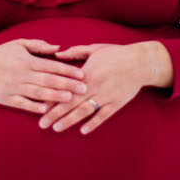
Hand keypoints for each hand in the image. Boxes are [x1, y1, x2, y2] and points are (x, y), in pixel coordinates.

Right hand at [0, 38, 87, 113]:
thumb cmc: (2, 54)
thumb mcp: (19, 44)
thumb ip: (39, 46)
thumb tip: (59, 48)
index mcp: (27, 61)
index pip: (51, 66)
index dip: (67, 71)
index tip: (82, 75)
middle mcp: (21, 74)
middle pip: (48, 80)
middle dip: (67, 84)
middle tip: (84, 89)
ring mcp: (13, 87)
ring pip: (37, 93)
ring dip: (54, 96)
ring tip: (69, 99)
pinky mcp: (6, 98)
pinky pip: (21, 104)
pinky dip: (33, 106)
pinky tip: (46, 110)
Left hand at [39, 42, 172, 134]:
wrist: (141, 62)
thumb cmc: (117, 54)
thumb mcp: (95, 49)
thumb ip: (75, 52)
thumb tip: (58, 54)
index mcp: (87, 73)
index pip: (65, 88)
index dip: (51, 98)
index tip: (38, 107)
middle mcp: (94, 86)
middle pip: (71, 103)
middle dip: (55, 114)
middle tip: (42, 124)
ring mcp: (106, 96)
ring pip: (85, 111)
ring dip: (70, 121)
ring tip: (57, 128)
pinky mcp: (117, 102)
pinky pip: (103, 115)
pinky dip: (93, 123)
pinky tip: (83, 131)